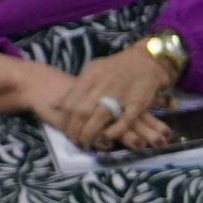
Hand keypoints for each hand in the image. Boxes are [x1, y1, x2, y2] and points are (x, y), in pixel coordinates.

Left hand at [62, 47, 177, 150]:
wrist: (146, 59)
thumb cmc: (115, 67)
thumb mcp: (92, 70)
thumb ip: (76, 87)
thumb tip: (55, 104)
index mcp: (90, 77)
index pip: (70, 102)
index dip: (66, 120)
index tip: (65, 129)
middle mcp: (103, 86)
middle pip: (82, 112)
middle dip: (75, 130)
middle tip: (74, 140)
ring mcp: (120, 95)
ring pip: (99, 118)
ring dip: (89, 134)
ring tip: (85, 143)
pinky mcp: (137, 103)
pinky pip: (123, 121)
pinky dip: (113, 132)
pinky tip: (105, 138)